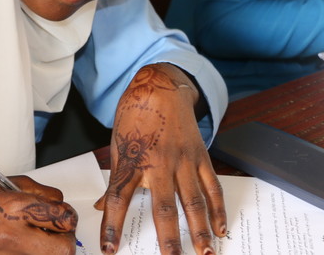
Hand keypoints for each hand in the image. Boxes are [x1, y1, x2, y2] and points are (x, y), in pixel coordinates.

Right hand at [0, 176, 78, 253]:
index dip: (66, 214)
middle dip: (67, 239)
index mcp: (14, 208)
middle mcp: (12, 236)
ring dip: (52, 250)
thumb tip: (60, 204)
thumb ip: (38, 193)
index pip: (61, 216)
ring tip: (41, 240)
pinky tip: (27, 246)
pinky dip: (35, 254)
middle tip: (58, 232)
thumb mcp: (6, 186)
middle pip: (63, 248)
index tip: (61, 213)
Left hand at [95, 63, 225, 254]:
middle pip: (163, 208)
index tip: (110, 250)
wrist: (159, 86)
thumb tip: (102, 206)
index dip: (112, 227)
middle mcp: (158, 164)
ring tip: (205, 252)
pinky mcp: (200, 156)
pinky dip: (218, 208)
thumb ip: (114, 178)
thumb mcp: (117, 145)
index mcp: (132, 162)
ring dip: (200, 229)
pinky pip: (212, 186)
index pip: (118, 201)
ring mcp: (183, 160)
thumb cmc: (134, 115)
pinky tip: (221, 227)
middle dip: (169, 239)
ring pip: (193, 201)